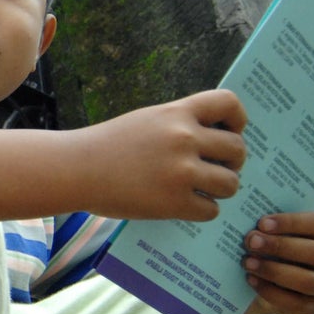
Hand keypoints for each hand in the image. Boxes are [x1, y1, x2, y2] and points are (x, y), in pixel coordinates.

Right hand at [85, 90, 247, 220]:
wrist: (76, 169)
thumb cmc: (108, 146)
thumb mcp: (147, 120)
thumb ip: (180, 124)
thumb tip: (215, 140)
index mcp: (177, 113)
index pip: (229, 103)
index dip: (238, 120)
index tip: (229, 132)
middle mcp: (185, 138)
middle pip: (237, 149)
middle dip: (231, 162)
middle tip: (215, 170)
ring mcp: (182, 172)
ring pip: (230, 183)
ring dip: (220, 189)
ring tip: (201, 190)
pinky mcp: (174, 202)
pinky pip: (211, 209)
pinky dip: (203, 210)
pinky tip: (186, 205)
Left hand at [240, 212, 313, 313]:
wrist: (260, 287)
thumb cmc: (266, 252)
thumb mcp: (268, 236)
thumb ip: (264, 228)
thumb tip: (249, 225)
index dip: (291, 222)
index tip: (262, 223)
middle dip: (281, 246)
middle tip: (252, 242)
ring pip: (308, 281)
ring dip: (274, 271)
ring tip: (247, 263)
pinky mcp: (310, 308)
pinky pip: (294, 303)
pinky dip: (269, 291)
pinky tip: (251, 280)